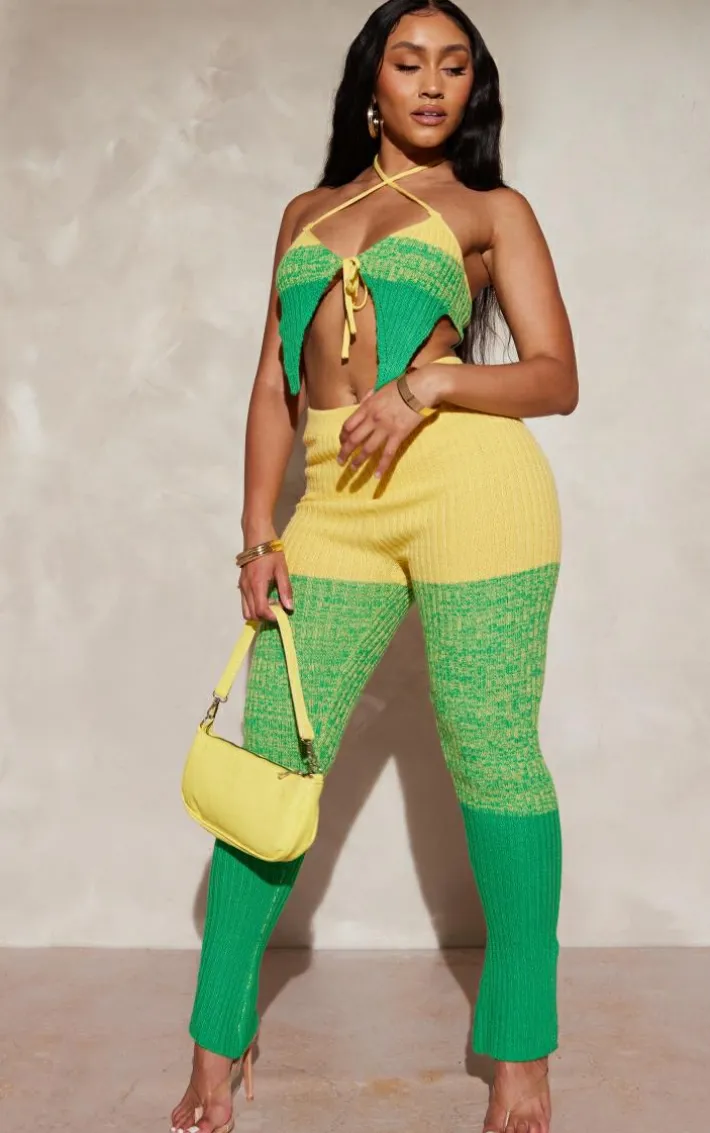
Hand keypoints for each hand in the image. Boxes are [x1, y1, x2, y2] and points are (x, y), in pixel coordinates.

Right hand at [238, 529, 293, 622]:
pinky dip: (254, 605)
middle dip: (264, 616)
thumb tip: (289, 607)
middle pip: (251, 615)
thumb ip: (285, 589)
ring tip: (271, 601)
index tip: (282, 614)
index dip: (271, 617)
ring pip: (246, 610)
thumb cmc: (271, 551)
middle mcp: (246, 588)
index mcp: (257, 585)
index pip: (261, 611)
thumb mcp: (282, 569)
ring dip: (258, 611)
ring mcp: (242, 586)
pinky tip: (265, 595)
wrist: (257, 536)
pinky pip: (245, 601)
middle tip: (277, 607)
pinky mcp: (242, 583)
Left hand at [336, 365, 440, 479]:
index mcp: (367, 407)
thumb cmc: (401, 386)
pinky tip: (376, 476)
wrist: (420, 388)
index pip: (348, 425)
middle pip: (353, 439)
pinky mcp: (398, 435)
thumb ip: (370, 398)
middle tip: (340, 462)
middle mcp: (372, 419)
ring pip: (367, 449)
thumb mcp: (380, 389)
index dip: (342, 437)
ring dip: (358, 461)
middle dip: (344, 452)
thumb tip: (363, 403)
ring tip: (353, 469)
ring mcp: (385, 428)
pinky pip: (388, 454)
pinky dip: (382, 466)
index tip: (342, 443)